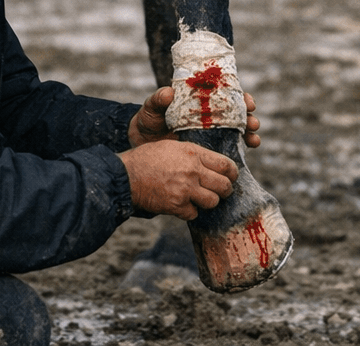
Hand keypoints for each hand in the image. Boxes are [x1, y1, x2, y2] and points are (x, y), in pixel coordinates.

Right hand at [119, 140, 238, 219]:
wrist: (126, 176)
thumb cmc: (147, 158)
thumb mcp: (172, 146)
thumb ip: (194, 154)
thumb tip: (212, 163)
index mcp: (193, 153)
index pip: (225, 165)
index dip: (232, 173)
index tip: (231, 176)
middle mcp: (192, 171)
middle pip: (224, 185)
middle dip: (225, 190)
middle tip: (221, 190)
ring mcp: (185, 190)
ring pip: (213, 201)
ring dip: (208, 201)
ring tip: (201, 198)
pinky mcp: (176, 206)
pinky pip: (194, 213)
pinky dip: (190, 211)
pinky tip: (183, 204)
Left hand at [128, 87, 260, 148]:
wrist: (143, 144)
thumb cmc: (150, 120)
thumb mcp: (153, 108)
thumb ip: (158, 100)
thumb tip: (168, 93)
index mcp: (202, 101)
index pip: (226, 95)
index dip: (240, 97)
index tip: (247, 101)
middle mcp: (211, 116)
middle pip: (237, 114)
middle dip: (249, 117)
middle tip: (252, 123)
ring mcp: (212, 134)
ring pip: (238, 132)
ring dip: (249, 134)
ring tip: (253, 139)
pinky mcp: (209, 150)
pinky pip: (228, 150)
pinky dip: (240, 150)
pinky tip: (247, 153)